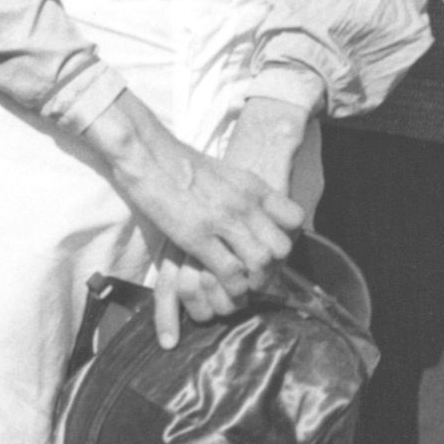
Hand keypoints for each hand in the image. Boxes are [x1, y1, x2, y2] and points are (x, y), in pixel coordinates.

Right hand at [81, 90, 304, 347]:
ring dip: (254, 281)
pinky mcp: (198, 237)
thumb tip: (257, 213)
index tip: (275, 250)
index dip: (290, 240)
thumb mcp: (227, 174)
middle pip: (281, 248)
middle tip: (260, 276)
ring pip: (260, 262)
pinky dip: (233, 287)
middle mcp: (245, 204)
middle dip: (274, 268)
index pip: (294, 220)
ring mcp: (223, 221)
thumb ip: (245, 195)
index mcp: (254, 187)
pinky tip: (227, 289)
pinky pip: (230, 272)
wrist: (148, 154)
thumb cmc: (182, 164)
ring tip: (245, 286)